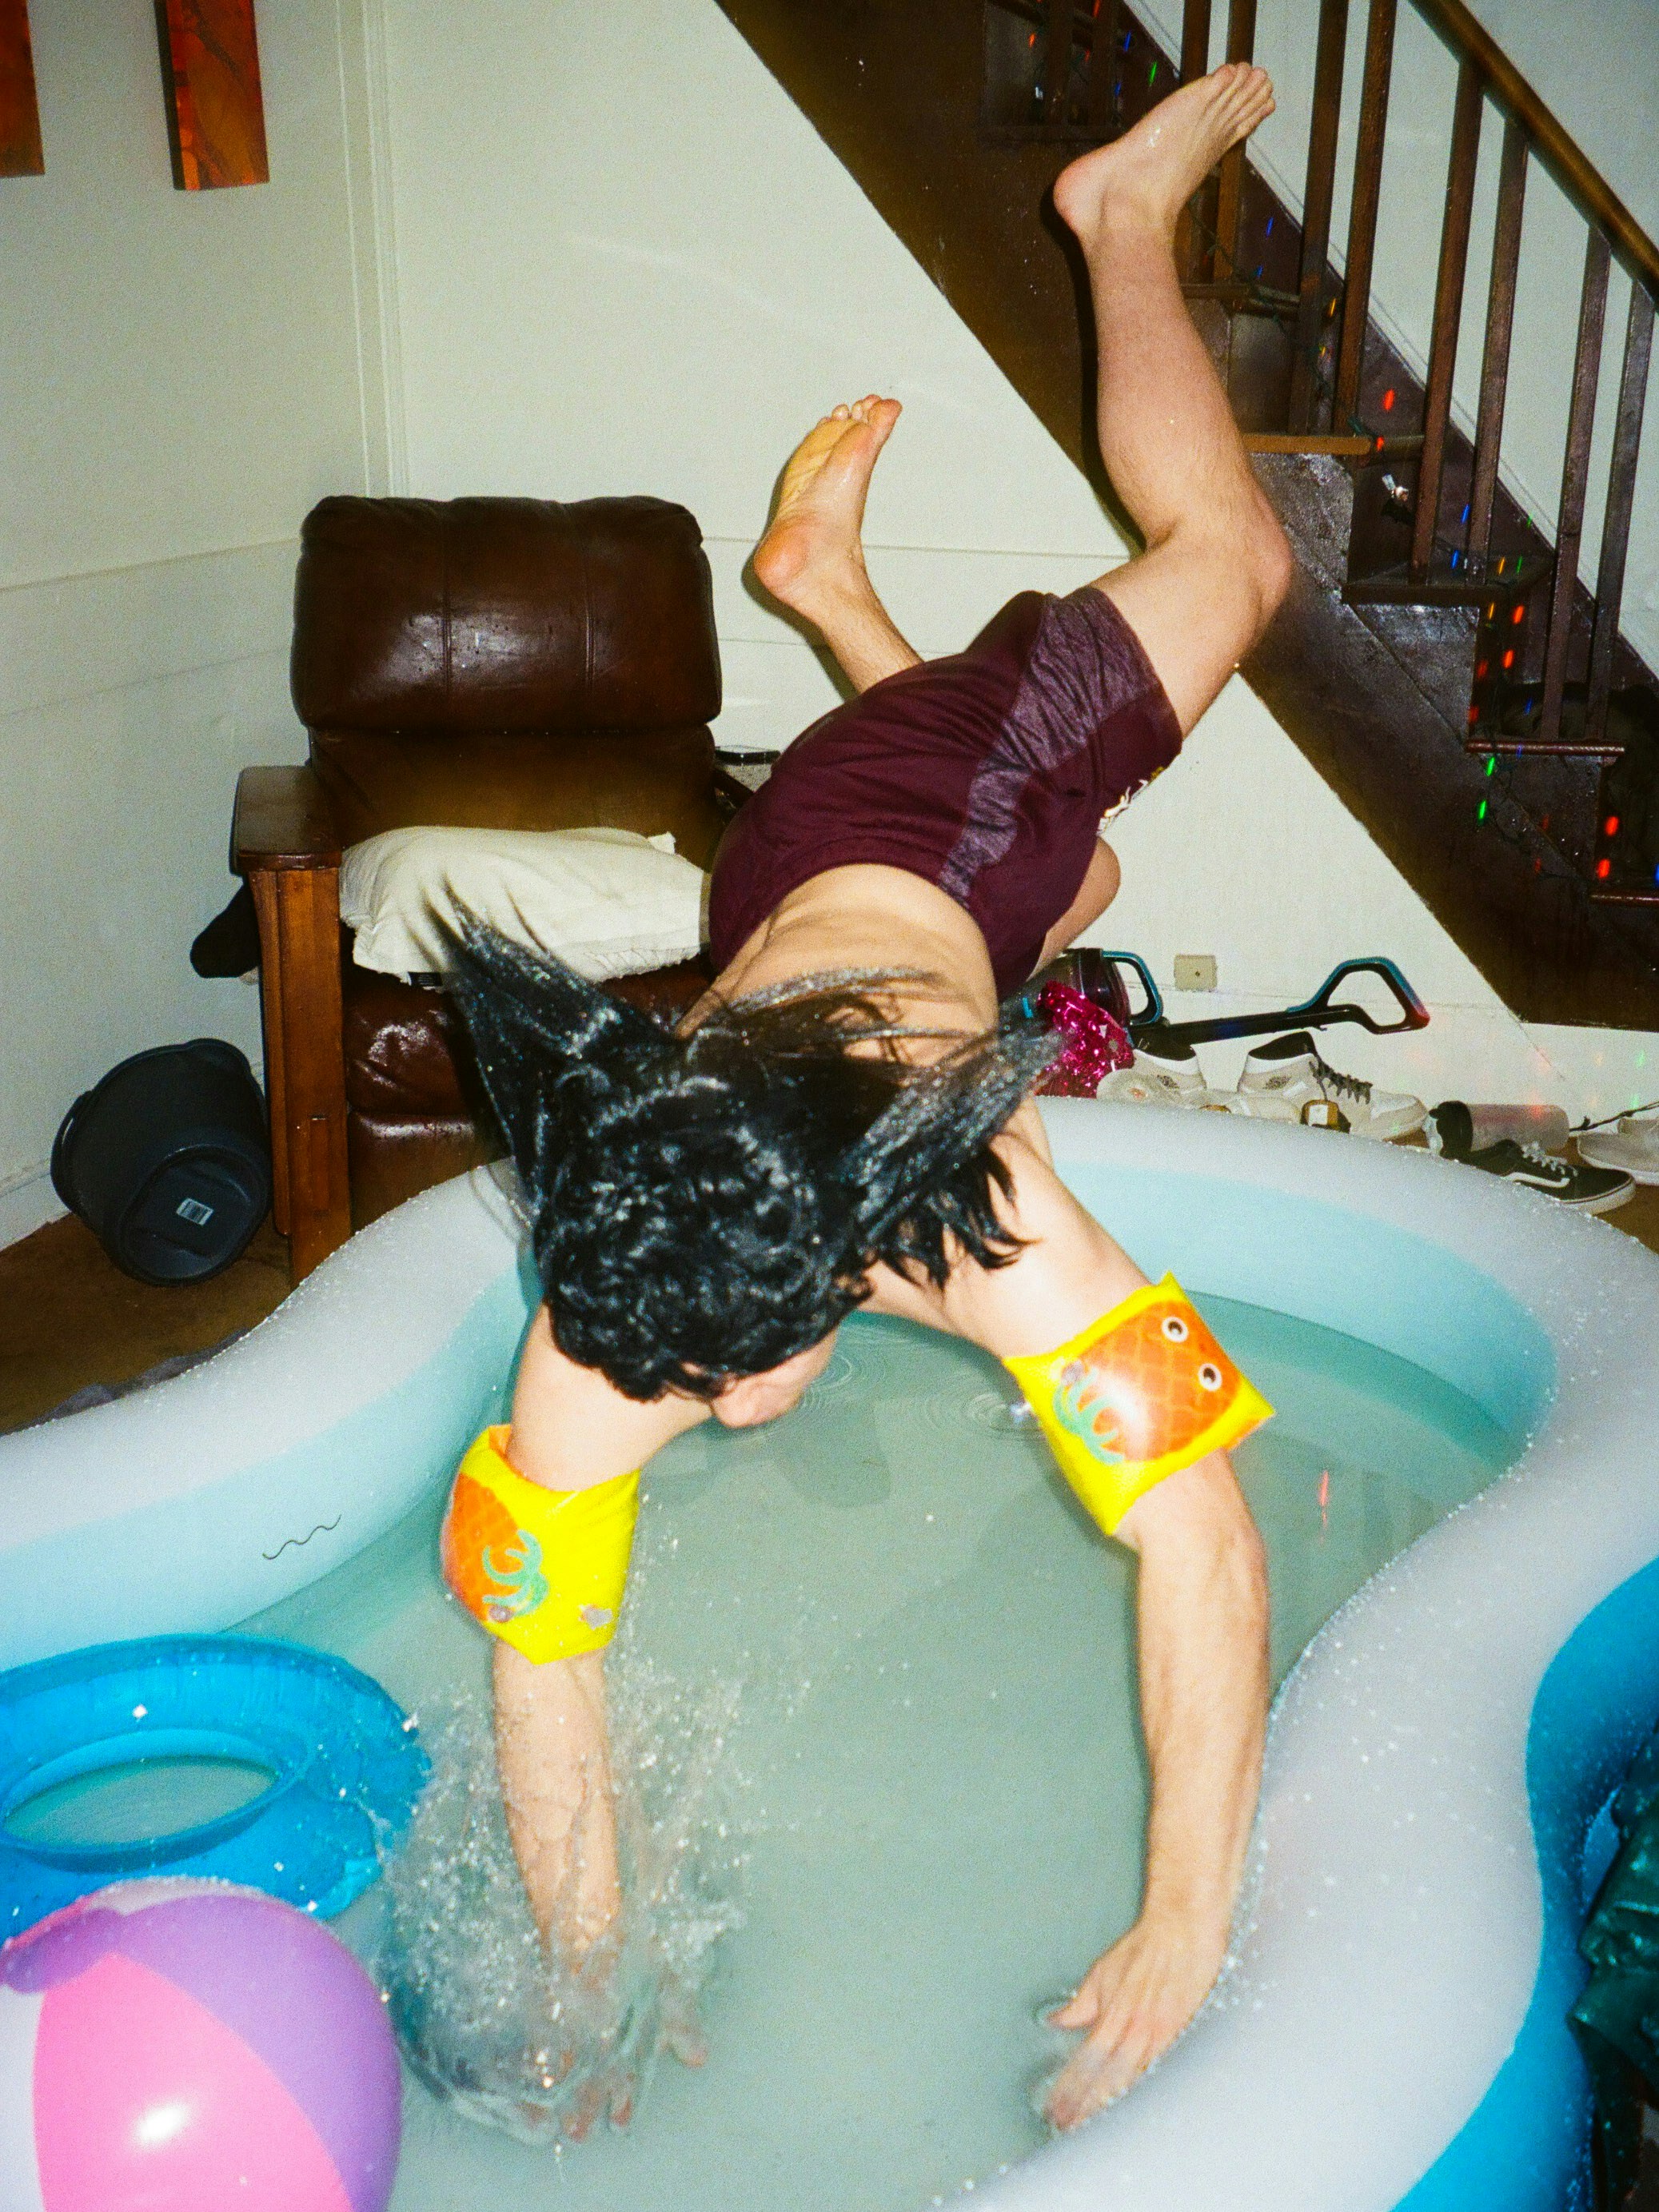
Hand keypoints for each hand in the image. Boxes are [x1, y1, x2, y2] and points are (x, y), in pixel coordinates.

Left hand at [1043, 1909, 1227, 2128]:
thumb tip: (1057, 2022)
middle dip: (1085, 2106)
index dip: (1069, 2089)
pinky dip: (1143, 2093)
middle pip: (1105, 2079)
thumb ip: (1081, 2004)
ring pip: (1131, 2081)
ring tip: (1092, 2128)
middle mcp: (1135, 2029)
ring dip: (1109, 2105)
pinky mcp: (1182, 2036)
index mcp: (1114, 2014)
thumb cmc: (1146, 1947)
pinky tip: (1135, 2110)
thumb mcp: (1103, 1973)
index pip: (1085, 2062)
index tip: (1055, 2109)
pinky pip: (1159, 2073)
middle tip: (1067, 2129)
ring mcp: (1161, 2036)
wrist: (1183, 1929)